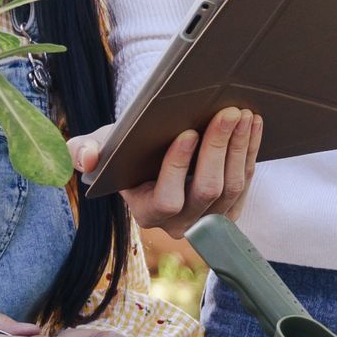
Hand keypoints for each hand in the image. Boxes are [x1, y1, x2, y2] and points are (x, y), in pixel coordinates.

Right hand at [70, 108, 259, 238]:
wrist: (153, 157)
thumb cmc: (125, 151)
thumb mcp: (100, 147)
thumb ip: (84, 151)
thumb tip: (88, 159)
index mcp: (146, 213)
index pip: (167, 199)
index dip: (178, 167)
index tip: (188, 132)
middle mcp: (179, 225)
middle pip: (206, 190)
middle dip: (218, 148)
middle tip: (227, 112)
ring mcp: (208, 220)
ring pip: (231, 186)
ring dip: (239, 147)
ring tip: (241, 114)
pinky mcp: (231, 210)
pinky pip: (246, 182)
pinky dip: (250, 151)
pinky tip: (252, 125)